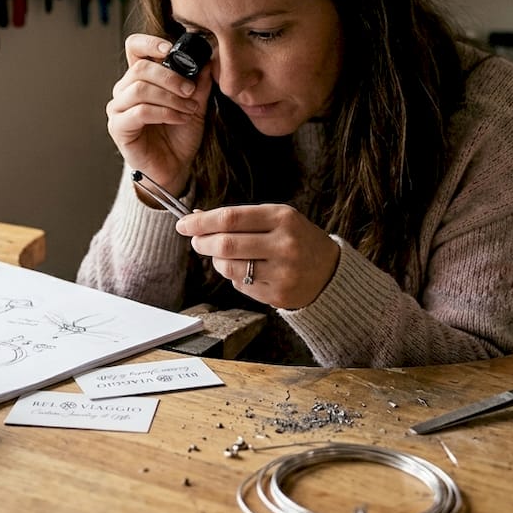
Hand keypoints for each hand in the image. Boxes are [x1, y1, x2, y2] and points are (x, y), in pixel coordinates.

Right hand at [106, 33, 213, 194]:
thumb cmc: (179, 135)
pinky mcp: (119, 128)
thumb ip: (198, 83)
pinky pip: (140, 112)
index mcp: (140, 78)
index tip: (171, 50)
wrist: (175, 168)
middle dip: (170, 77)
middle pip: (140, 68)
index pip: (134, 48)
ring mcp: (118, 109)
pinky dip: (165, 112)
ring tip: (189, 108)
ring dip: (170, 97)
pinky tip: (180, 119)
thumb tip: (206, 60)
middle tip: (190, 90)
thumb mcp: (195, 104)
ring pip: (139, 89)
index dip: (150, 43)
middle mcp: (124, 90)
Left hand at [175, 203, 339, 309]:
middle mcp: (284, 245)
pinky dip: (234, 276)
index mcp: (283, 218)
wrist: (329, 272)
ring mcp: (282, 273)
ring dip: (216, 261)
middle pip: (225, 244)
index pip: (230, 218)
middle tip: (196, 240)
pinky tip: (245, 270)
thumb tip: (197, 216)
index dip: (201, 222)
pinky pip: (240, 285)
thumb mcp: (275, 218)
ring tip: (221, 255)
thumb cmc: (296, 239)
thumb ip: (239, 218)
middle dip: (202, 242)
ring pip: (229, 268)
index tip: (183, 223)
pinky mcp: (278, 295)